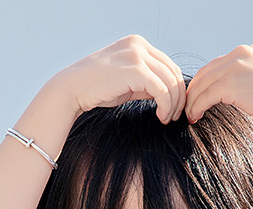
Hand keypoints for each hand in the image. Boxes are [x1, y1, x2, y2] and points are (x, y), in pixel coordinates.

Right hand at [53, 35, 186, 123]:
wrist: (73, 89)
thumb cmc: (97, 89)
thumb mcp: (127, 82)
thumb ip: (147, 83)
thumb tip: (168, 94)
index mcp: (138, 44)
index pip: (169, 65)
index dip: (177, 88)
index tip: (175, 108)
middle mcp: (139, 45)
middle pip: (173, 72)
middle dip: (179, 97)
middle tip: (176, 116)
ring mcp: (137, 55)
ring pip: (170, 81)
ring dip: (173, 104)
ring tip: (166, 118)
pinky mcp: (136, 70)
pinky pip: (161, 90)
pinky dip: (166, 105)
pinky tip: (161, 116)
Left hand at [185, 45, 252, 136]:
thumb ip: (241, 79)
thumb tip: (219, 90)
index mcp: (246, 51)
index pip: (215, 65)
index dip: (201, 83)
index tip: (195, 98)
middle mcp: (240, 54)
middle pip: (205, 73)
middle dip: (193, 91)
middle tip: (187, 108)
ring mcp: (236, 67)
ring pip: (202, 85)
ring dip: (192, 102)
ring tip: (190, 116)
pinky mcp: (232, 84)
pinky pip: (206, 96)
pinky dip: (197, 107)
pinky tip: (195, 117)